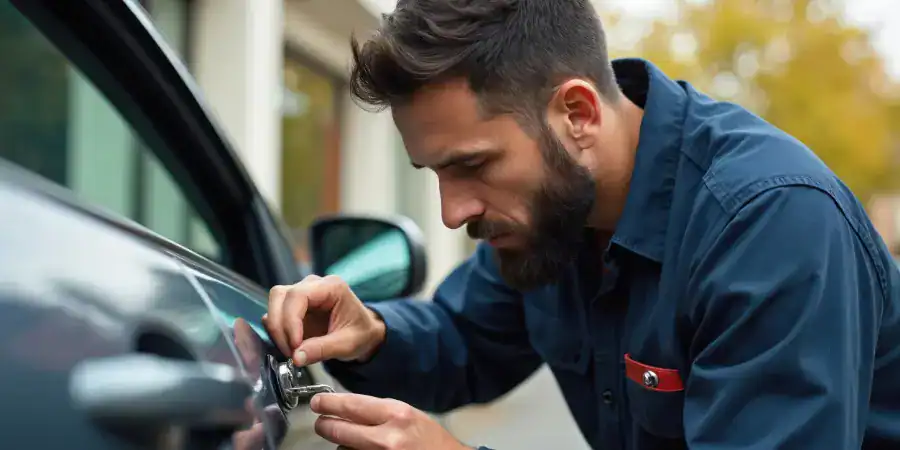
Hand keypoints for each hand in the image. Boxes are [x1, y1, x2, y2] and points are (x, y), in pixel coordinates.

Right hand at [263, 275, 385, 365]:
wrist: (364, 333)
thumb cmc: (360, 332)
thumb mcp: (347, 344)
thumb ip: (322, 350)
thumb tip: (297, 357)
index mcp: (331, 287)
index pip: (298, 295)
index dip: (290, 321)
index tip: (295, 345)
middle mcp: (314, 285)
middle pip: (280, 295)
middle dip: (280, 326)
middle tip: (291, 351)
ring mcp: (302, 294)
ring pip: (275, 303)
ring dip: (277, 329)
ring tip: (292, 351)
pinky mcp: (294, 307)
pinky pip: (275, 314)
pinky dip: (277, 332)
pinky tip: (290, 345)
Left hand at [311, 393, 468, 449]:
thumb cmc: (429, 439)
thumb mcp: (406, 415)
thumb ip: (378, 413)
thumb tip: (346, 410)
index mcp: (395, 414)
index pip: (351, 406)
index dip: (329, 404)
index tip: (318, 403)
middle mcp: (387, 437)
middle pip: (339, 430)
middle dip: (325, 426)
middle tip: (320, 423)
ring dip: (342, 446)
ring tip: (350, 442)